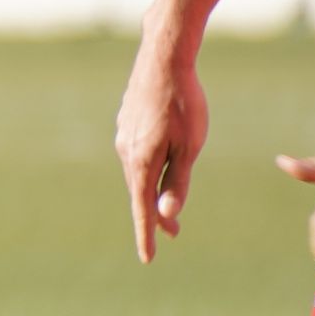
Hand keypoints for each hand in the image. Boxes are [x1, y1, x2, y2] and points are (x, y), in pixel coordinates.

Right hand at [116, 38, 206, 261]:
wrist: (164, 57)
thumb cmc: (183, 103)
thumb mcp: (190, 147)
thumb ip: (178, 182)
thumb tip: (167, 213)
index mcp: (141, 161)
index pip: (142, 208)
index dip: (147, 234)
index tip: (148, 258)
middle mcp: (126, 151)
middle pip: (140, 191)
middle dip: (155, 213)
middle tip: (175, 232)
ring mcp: (124, 134)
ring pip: (139, 171)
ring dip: (153, 187)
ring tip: (169, 198)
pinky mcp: (127, 121)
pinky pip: (137, 152)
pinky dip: (149, 166)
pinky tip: (161, 159)